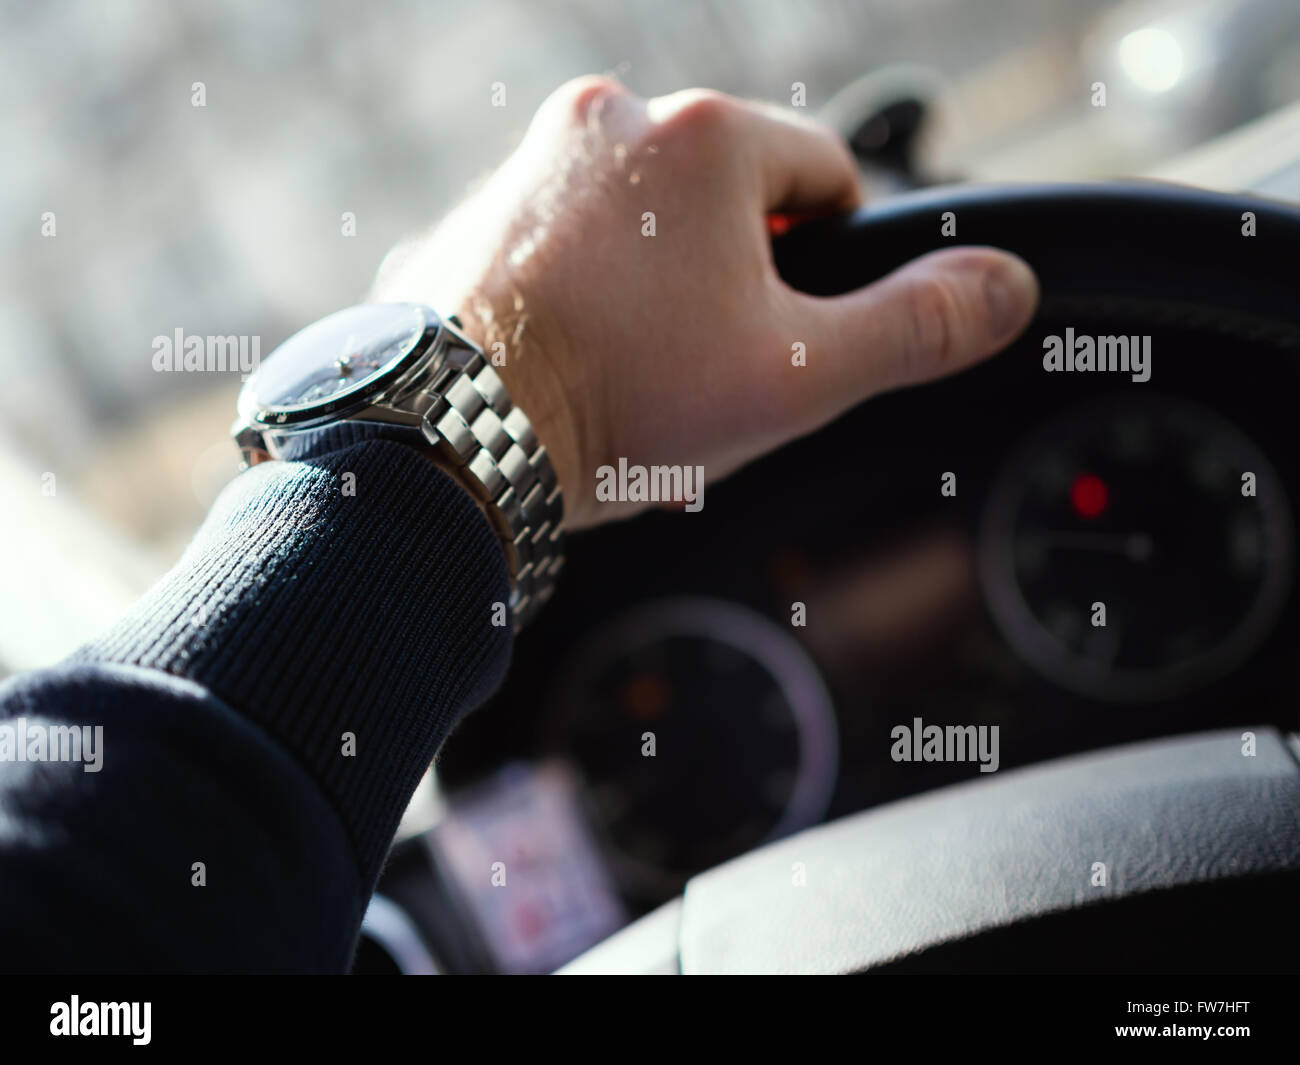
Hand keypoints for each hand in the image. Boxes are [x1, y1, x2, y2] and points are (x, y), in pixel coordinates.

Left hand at [371, 77, 1038, 530]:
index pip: (825, 176)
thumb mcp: (798, 378)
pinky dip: (583, 291)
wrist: (448, 440)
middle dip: (737, 279)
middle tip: (711, 365)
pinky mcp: (475, 216)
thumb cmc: (621, 401)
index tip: (799, 326)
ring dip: (657, 285)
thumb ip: (915, 327)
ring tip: (638, 371)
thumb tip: (1004, 289)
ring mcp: (527, 165)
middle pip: (726, 200)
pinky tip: (577, 359)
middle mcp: (609, 123)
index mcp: (704, 139)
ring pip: (639, 222)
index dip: (831, 261)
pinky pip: (563, 245)